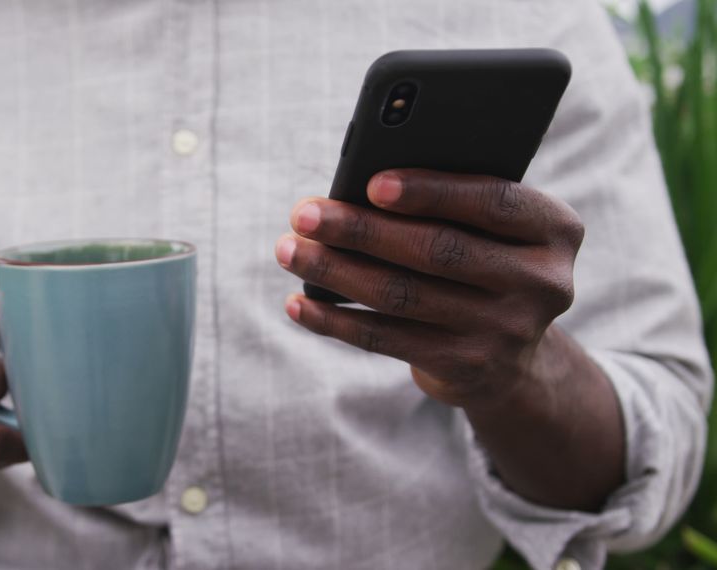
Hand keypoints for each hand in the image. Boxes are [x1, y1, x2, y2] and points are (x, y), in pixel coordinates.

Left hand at [275, 169, 585, 410]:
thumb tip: (355, 191)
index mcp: (555, 230)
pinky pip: (387, 339)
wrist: (513, 358)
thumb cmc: (482, 261)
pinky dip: (336, 320)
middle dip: (361, 230)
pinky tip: (299, 302)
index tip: (372, 182)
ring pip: (403, 295)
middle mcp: (542, 283)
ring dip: (335, 271)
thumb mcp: (492, 230)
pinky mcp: (466, 368)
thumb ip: (451, 203)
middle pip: (437, 249)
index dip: (431, 191)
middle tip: (304, 213)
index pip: (493, 201)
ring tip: (289, 250)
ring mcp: (506, 331)